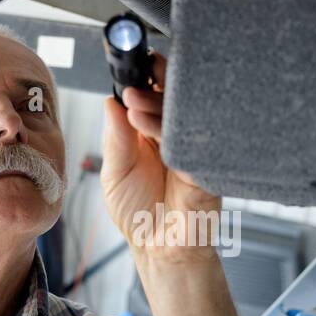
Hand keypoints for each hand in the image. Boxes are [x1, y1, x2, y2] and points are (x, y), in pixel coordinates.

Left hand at [101, 52, 220, 262]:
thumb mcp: (114, 174)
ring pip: (182, 114)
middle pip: (169, 98)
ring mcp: (191, 149)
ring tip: (134, 103)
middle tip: (133, 84)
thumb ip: (115, 139)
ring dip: (158, 104)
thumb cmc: (139, 214)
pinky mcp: (205, 165)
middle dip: (152, 85)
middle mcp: (172, 137)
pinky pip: (193, 140)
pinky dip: (172, 131)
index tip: (132, 66)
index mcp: (149, 133)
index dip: (142, 79)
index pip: (149, 96)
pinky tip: (154, 129)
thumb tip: (110, 102)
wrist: (160, 248)